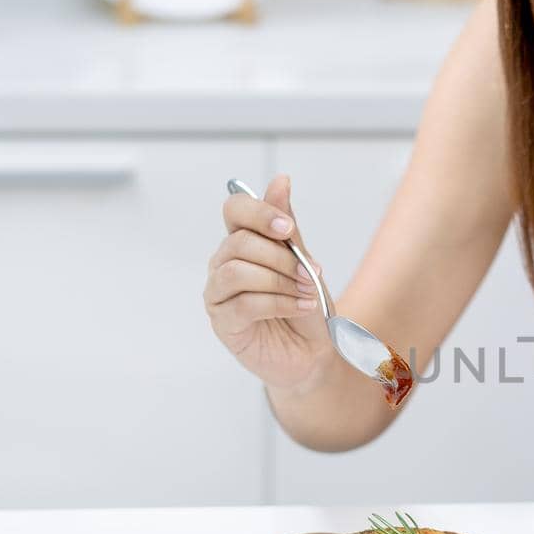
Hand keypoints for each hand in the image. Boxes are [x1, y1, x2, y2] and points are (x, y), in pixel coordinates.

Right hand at [204, 173, 334, 391]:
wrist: (314, 352)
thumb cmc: (306, 306)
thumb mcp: (304, 261)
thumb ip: (287, 226)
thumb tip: (280, 181)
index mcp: (243, 242)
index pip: (234, 209)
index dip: (259, 212)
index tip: (288, 228)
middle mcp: (224, 263)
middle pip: (239, 242)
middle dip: (281, 257)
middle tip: (310, 273)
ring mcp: (219, 294)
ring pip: (238, 271)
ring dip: (279, 281)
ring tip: (306, 294)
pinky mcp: (224, 322)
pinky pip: (243, 304)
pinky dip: (278, 303)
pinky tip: (300, 307)